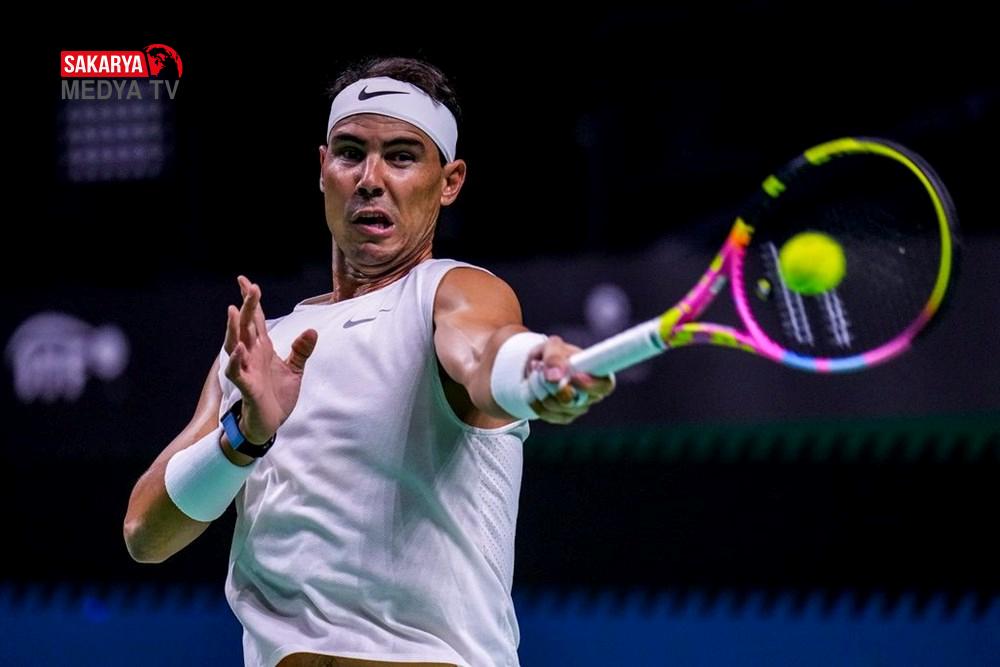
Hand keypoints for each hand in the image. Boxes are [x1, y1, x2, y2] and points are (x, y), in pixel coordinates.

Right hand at [223, 275, 317, 442]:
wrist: (269, 424)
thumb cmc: (277, 395)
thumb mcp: (295, 369)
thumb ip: (301, 350)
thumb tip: (312, 330)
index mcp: (262, 348)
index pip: (256, 319)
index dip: (252, 300)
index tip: (245, 281)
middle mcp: (252, 355)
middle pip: (247, 326)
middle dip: (247, 306)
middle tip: (248, 286)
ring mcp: (247, 370)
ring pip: (235, 345)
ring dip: (234, 328)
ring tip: (234, 310)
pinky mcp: (247, 387)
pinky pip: (238, 372)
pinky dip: (237, 360)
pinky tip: (239, 348)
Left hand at [527, 335, 614, 424]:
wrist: (538, 368)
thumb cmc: (552, 353)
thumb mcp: (552, 346)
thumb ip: (554, 357)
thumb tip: (554, 376)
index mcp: (598, 373)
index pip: (604, 385)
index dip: (590, 384)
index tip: (573, 376)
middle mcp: (592, 394)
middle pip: (576, 400)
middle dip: (554, 385)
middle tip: (540, 368)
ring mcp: (579, 408)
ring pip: (557, 406)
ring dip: (540, 389)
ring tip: (535, 373)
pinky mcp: (563, 417)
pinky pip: (546, 413)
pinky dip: (535, 399)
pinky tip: (533, 387)